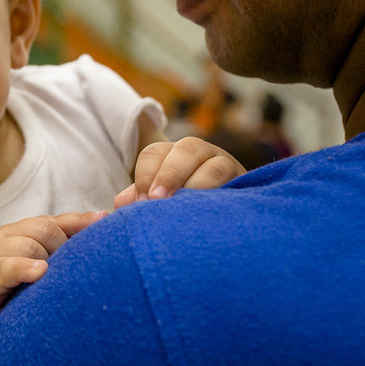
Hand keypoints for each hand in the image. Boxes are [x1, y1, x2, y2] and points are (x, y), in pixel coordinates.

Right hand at [0, 211, 105, 335]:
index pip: (55, 221)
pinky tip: (39, 273)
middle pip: (43, 227)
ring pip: (26, 243)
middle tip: (78, 270)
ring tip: (59, 275)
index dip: (81, 222)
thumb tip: (96, 256)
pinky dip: (22, 267)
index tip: (108, 224)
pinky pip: (2, 267)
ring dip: (47, 257)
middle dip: (64, 245)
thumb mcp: (27, 270)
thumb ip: (53, 261)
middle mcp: (5, 238)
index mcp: (19, 235)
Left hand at [116, 137, 244, 207]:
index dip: (145, 174)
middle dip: (170, 173)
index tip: (141, 200)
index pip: (154, 153)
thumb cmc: (182, 205)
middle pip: (186, 150)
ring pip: (215, 165)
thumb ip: (140, 197)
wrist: (225, 216)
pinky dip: (223, 195)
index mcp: (172, 154)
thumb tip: (121, 203)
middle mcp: (200, 154)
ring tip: (186, 206)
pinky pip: (237, 182)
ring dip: (198, 184)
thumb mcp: (160, 197)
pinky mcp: (244, 183)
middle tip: (157, 199)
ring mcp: (225, 165)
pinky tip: (211, 213)